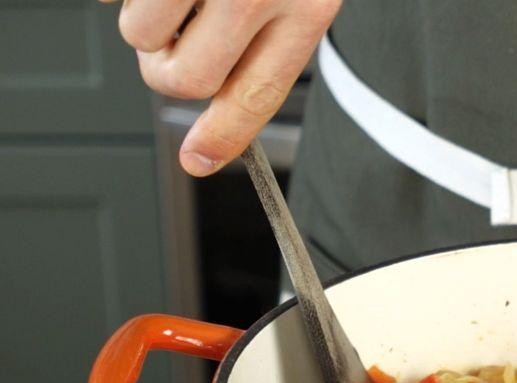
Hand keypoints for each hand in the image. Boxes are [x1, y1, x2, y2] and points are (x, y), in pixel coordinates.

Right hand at [103, 0, 340, 175]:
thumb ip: (272, 31)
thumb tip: (214, 86)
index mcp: (305, 5)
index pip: (257, 95)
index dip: (224, 135)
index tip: (199, 161)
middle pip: (187, 79)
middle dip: (169, 67)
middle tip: (179, 38)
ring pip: (140, 36)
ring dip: (144, 18)